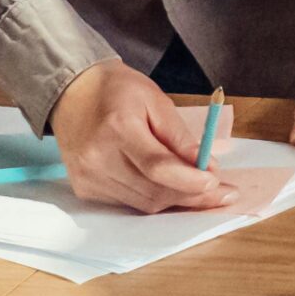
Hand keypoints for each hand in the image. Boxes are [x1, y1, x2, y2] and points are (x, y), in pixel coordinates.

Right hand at [49, 61, 235, 213]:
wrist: (73, 93)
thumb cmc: (118, 91)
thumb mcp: (156, 100)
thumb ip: (180, 136)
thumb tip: (206, 167)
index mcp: (118, 129)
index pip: (158, 167)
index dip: (190, 181)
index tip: (216, 184)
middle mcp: (98, 158)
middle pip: (152, 191)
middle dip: (192, 196)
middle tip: (221, 194)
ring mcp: (88, 177)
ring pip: (143, 204)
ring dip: (176, 200)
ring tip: (201, 190)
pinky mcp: (85, 189)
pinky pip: (128, 203)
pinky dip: (154, 198)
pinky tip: (169, 187)